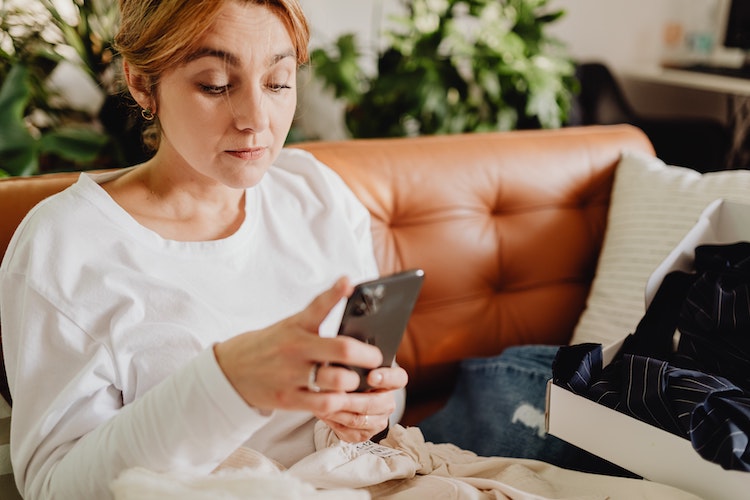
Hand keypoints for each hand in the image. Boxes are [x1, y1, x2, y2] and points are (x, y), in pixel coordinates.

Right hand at [213, 277, 396, 420]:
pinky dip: (340, 402)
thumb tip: (349, 295)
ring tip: (360, 380)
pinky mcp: (289, 399)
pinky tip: (345, 398)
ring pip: (337, 380)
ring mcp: (291, 375)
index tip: (348, 282)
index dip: (335, 293)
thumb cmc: (272, 345)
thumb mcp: (290, 325)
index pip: (318, 306)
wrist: (231, 370)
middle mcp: (295, 348)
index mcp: (296, 326)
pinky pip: (324, 404)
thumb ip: (317, 316)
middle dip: (367, 356)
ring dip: (355, 382)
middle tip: (376, 358)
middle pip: (341, 349)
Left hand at [316, 365, 407, 442]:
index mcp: (392, 381)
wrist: (347, 398)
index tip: (371, 376)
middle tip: (334, 393)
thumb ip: (352, 363)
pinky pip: (349, 431)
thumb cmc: (351, 377)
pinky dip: (334, 421)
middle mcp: (388, 402)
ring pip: (359, 419)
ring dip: (338, 410)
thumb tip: (339, 364)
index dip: (386, 378)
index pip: (398, 378)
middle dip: (351, 399)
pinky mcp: (365, 434)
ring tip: (323, 402)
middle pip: (374, 403)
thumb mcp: (354, 367)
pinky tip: (324, 412)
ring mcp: (378, 421)